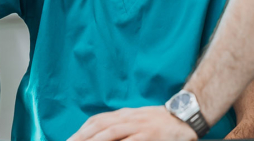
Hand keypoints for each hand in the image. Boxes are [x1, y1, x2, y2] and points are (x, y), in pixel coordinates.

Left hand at [66, 106, 197, 140]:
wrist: (183, 116)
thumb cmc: (158, 121)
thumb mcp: (136, 120)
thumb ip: (121, 126)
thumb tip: (101, 134)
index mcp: (123, 114)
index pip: (97, 121)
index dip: (82, 130)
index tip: (70, 139)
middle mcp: (127, 118)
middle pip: (99, 126)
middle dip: (82, 136)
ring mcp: (138, 126)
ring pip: (111, 133)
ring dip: (95, 140)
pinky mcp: (149, 135)